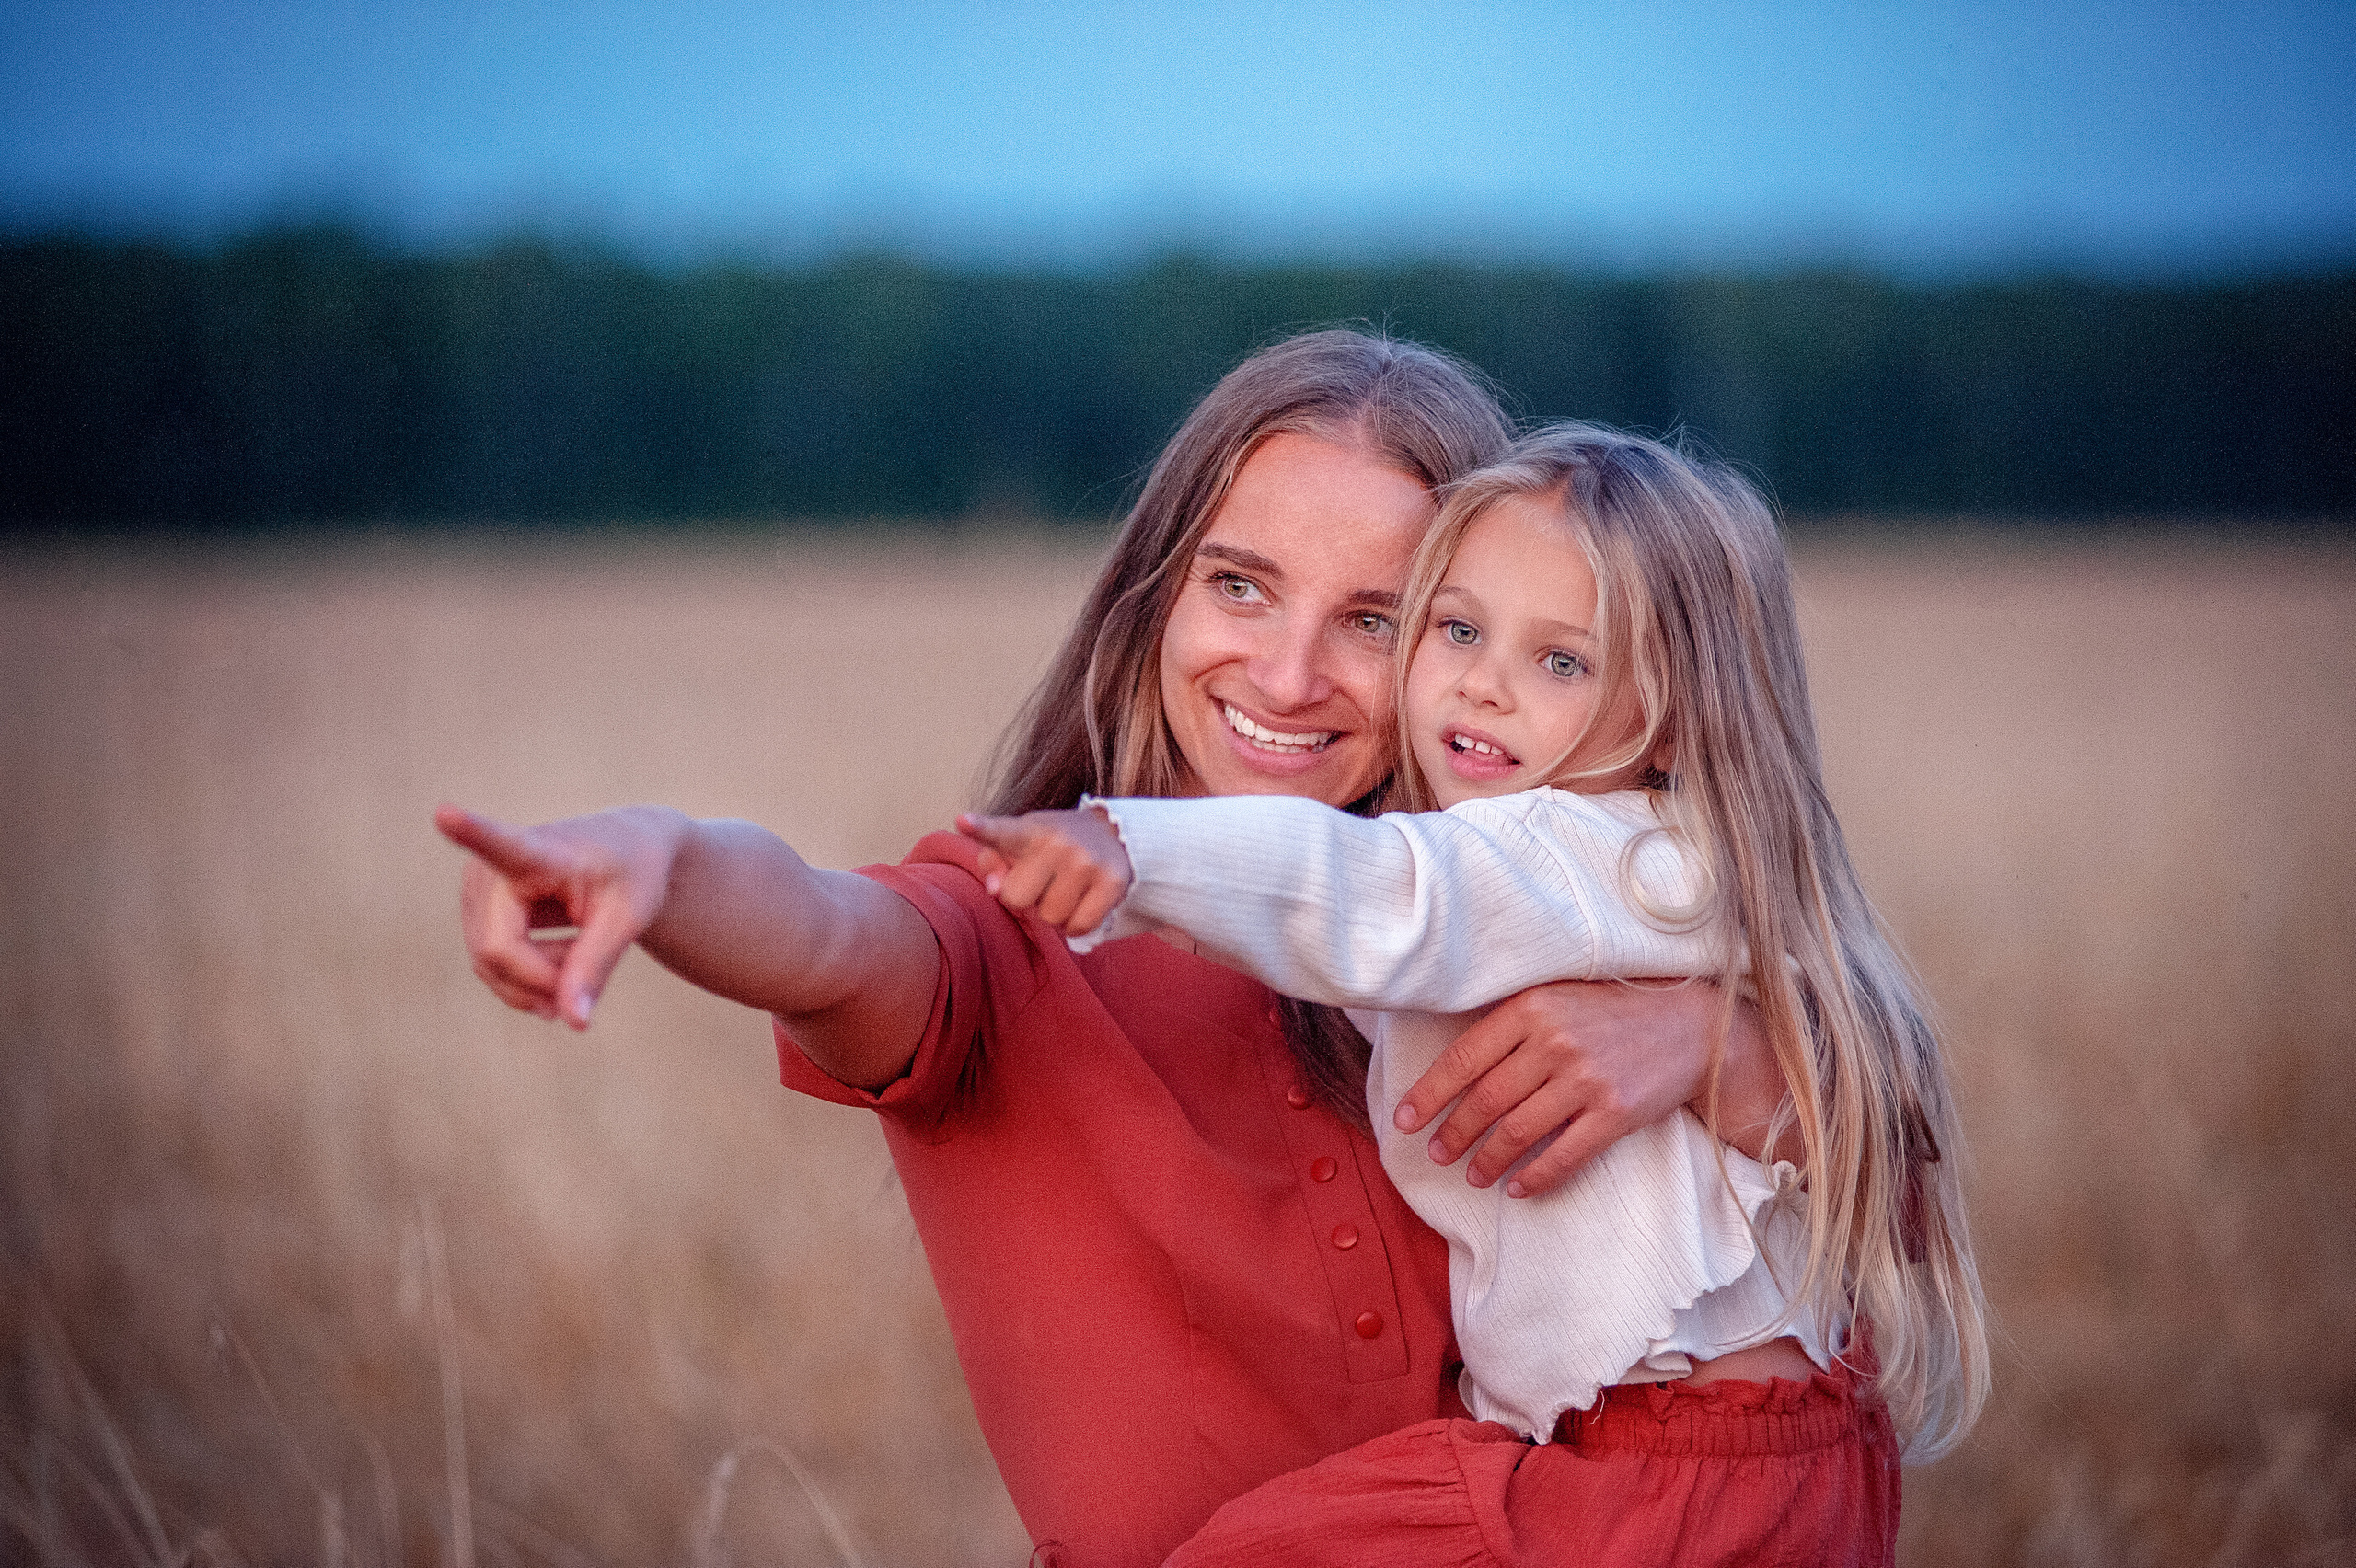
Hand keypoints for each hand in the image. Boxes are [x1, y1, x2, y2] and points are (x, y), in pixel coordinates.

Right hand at [434, 802, 690, 1029]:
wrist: (624, 853)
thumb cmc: (631, 874)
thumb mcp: (629, 918)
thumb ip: (597, 966)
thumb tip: (573, 1022)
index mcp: (536, 852)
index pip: (498, 843)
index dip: (469, 831)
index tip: (444, 815)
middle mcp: (492, 867)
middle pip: (498, 950)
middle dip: (543, 978)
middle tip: (589, 979)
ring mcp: (476, 892)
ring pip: (491, 966)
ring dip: (541, 980)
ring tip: (582, 954)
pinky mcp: (474, 913)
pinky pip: (490, 968)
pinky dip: (531, 979)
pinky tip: (563, 961)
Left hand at [954, 807, 1132, 936]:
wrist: (1116, 834)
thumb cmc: (1055, 846)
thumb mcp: (1022, 842)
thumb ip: (995, 862)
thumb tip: (994, 887)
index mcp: (1030, 830)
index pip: (1001, 832)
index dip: (981, 828)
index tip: (963, 821)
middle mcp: (1059, 842)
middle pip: (1017, 898)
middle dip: (1027, 898)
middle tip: (1044, 881)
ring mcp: (1087, 862)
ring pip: (1050, 917)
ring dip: (1054, 912)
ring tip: (1066, 889)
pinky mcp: (1112, 883)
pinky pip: (1079, 927)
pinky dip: (1077, 925)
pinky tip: (1082, 902)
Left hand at [1393, 979, 1775, 1197]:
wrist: (1691, 1025)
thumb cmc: (1612, 1009)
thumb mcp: (1556, 995)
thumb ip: (1511, 1021)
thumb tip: (1454, 1062)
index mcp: (1531, 1008)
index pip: (1464, 1057)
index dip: (1428, 1094)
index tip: (1404, 1120)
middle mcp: (1555, 1042)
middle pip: (1485, 1100)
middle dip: (1453, 1133)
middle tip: (1436, 1153)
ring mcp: (1586, 1080)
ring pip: (1518, 1131)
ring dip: (1487, 1159)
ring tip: (1471, 1174)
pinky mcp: (1615, 1113)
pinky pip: (1564, 1156)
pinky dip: (1535, 1177)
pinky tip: (1518, 1188)